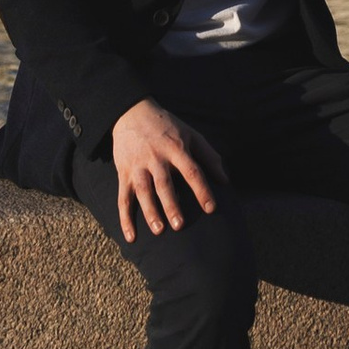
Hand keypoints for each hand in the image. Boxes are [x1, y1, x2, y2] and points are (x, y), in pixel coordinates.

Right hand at [110, 98, 226, 242]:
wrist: (131, 112)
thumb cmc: (167, 127)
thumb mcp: (191, 134)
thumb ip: (209, 156)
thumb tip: (225, 180)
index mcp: (175, 148)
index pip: (191, 170)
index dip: (202, 189)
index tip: (211, 208)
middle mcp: (156, 158)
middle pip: (164, 184)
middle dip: (171, 205)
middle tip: (180, 225)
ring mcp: (138, 166)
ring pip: (143, 192)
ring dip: (150, 212)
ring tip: (159, 231)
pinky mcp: (123, 173)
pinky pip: (123, 199)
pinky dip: (125, 219)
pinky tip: (131, 236)